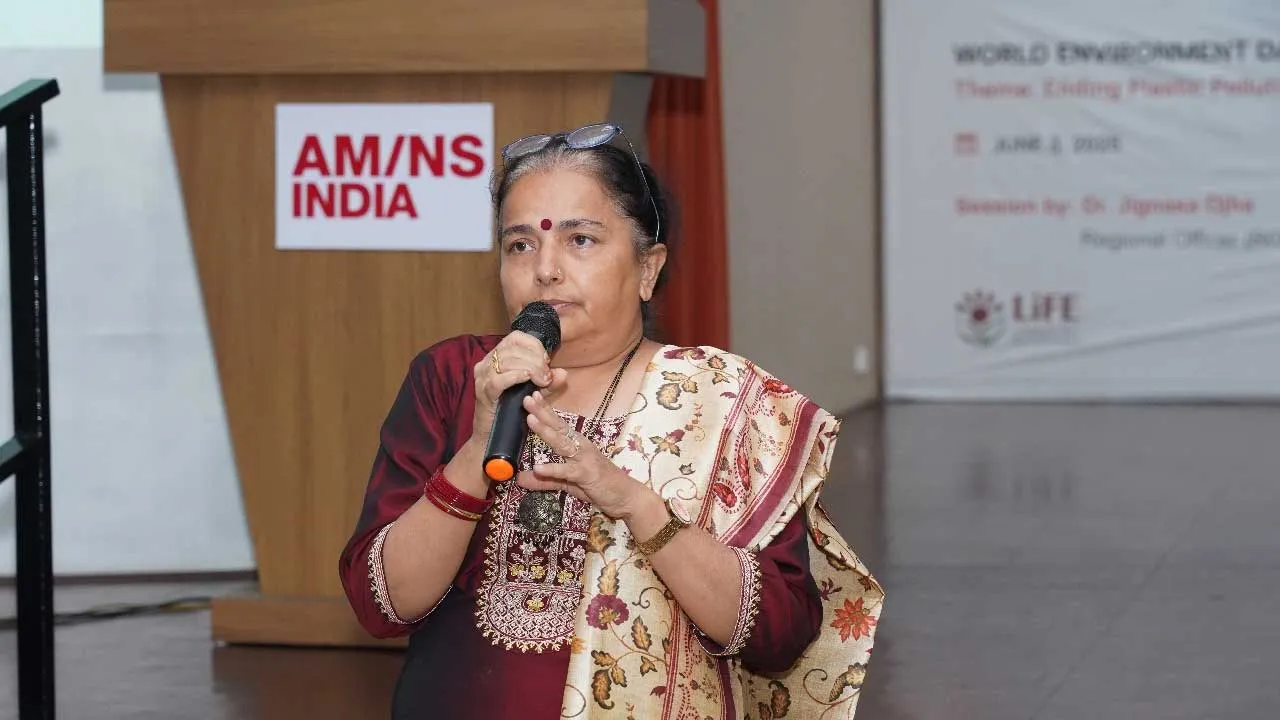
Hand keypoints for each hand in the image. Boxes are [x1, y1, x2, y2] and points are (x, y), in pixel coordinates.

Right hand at [472, 333, 566, 442]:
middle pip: (513, 348)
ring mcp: (482, 376)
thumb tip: (563, 373)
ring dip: (529, 368)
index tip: (546, 361)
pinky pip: (498, 379)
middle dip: (535, 360)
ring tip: (541, 380)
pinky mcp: (483, 391)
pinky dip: (515, 376)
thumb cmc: (512, 409)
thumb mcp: (535, 392)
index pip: (516, 338)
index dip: (534, 346)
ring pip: (507, 361)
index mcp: (497, 356)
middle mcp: (487, 362)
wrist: (492, 433)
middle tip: (546, 376)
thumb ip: (549, 382)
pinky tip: (527, 379)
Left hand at [515, 390, 648, 519]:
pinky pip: (568, 470)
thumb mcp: (567, 482)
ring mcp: (585, 459)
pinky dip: (553, 469)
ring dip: (546, 431)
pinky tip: (538, 467)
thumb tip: (520, 478)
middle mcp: (581, 447)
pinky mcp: (588, 474)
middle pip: (559, 427)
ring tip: (531, 420)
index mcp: (576, 444)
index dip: (544, 411)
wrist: (626, 497)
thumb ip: (545, 479)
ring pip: (563, 443)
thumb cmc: (599, 485)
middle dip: (543, 412)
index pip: (558, 425)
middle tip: (528, 399)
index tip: (531, 396)